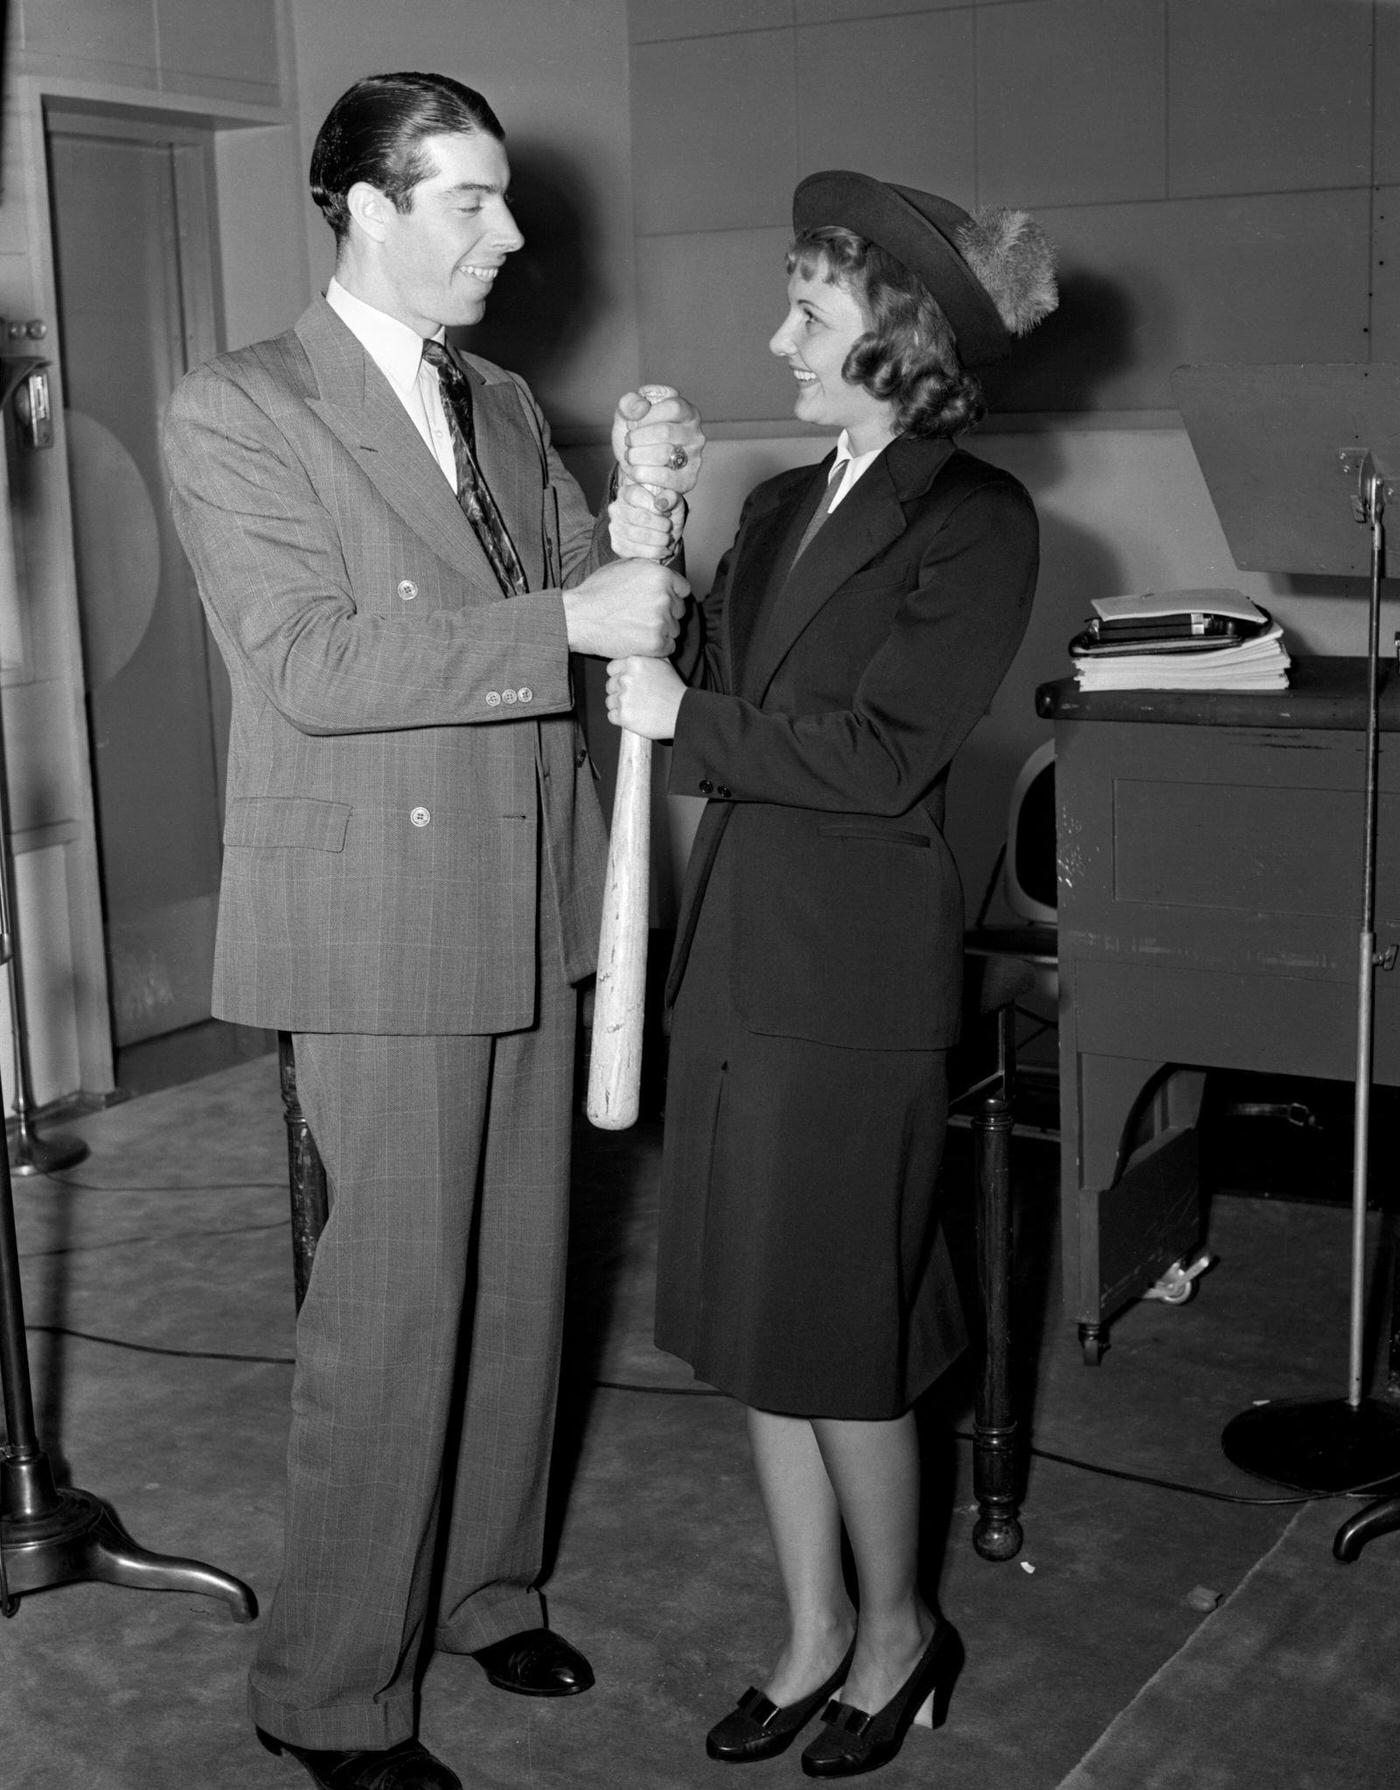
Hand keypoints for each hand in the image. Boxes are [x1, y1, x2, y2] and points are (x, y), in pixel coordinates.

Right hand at [563, 558, 688, 658]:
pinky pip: (669, 647)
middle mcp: (665, 597)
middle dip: (666, 613)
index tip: (659, 602)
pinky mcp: (656, 643)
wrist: (579, 617)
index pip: (683, 589)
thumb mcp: (624, 566)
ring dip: (662, 630)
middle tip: (643, 616)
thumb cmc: (597, 591)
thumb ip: (650, 569)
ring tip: (638, 628)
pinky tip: (639, 640)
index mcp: (661, 575)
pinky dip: (657, 647)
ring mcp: (662, 621)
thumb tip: (665, 572)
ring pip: (674, 629)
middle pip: (679, 610)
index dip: (672, 596)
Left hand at [606, 655, 686, 741]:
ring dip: (620, 706)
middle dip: (620, 692)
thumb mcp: (663, 664)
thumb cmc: (674, 689)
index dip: (619, 677)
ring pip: (610, 701)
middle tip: (636, 698)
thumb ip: (645, 658)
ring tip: (637, 708)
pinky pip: (611, 716)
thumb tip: (635, 653)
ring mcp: (624, 697)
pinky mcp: (624, 715)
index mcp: (634, 662)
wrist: (683, 712)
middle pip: (610, 686)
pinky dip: (621, 719)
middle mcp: (626, 678)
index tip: (629, 684)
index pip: (611, 669)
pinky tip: (635, 717)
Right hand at [608, 478, 684, 561]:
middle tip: (669, 527)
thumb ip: (671, 498)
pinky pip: (635, 550)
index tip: (667, 513)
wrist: (665, 534)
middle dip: (659, 524)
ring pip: (636, 535)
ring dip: (659, 539)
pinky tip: (663, 549)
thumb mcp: (674, 502)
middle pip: (638, 517)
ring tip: (668, 539)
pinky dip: (654, 551)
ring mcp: (615, 528)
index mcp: (627, 492)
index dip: (653, 506)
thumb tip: (661, 503)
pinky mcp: (617, 545)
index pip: (635, 496)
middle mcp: (616, 508)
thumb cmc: (667, 514)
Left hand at [611, 384, 705, 503]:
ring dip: (636, 455)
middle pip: (665, 432)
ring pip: (663, 454)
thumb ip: (629, 403)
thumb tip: (641, 408)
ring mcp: (695, 459)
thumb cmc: (636, 434)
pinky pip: (664, 477)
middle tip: (628, 441)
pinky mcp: (687, 480)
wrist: (634, 465)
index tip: (632, 423)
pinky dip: (642, 473)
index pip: (673, 408)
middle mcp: (696, 435)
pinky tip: (635, 471)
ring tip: (630, 455)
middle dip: (637, 437)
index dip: (647, 416)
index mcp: (687, 412)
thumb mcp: (628, 413)